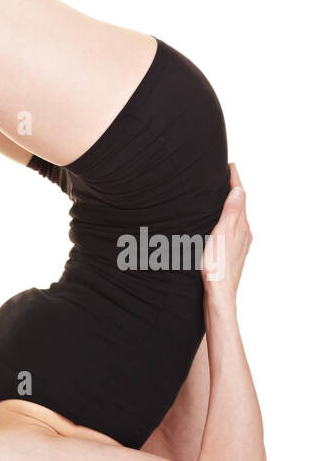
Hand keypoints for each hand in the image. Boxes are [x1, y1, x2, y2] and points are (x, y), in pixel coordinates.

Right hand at [201, 163, 252, 298]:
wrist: (219, 295)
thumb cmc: (217, 268)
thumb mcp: (221, 235)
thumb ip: (231, 213)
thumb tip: (239, 191)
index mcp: (242, 227)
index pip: (240, 197)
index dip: (235, 179)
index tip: (230, 165)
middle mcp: (244, 234)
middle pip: (240, 206)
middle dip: (233, 190)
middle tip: (225, 176)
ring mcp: (240, 244)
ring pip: (237, 219)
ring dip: (230, 205)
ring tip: (220, 196)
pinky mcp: (233, 253)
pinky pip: (233, 230)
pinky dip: (228, 219)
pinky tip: (219, 223)